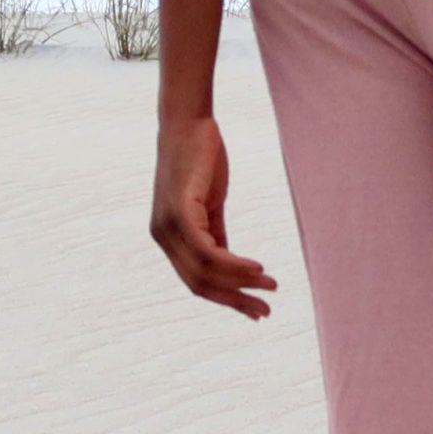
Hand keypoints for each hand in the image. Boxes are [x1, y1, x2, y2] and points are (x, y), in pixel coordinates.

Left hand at [150, 115, 277, 318]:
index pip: (196, 281)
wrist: (188, 121)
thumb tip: (230, 263)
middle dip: (234, 301)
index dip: (226, 299)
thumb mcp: (209, 203)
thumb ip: (216, 233)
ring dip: (241, 284)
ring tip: (269, 287)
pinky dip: (234, 264)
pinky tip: (256, 268)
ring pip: (206, 272)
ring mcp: (168, 226)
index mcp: (169, 238)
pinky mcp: (180, 213)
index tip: (255, 309)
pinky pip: (209, 251)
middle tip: (264, 312)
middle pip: (199, 284)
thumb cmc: (201, 158)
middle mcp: (162, 237)